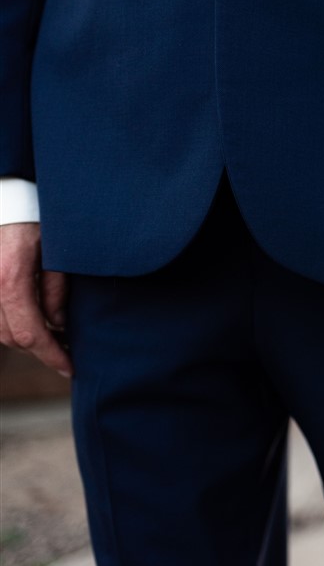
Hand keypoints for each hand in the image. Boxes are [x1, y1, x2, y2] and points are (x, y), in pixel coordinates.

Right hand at [0, 223, 70, 375]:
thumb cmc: (39, 219)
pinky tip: (36, 320)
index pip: (30, 334)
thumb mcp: (59, 253)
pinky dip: (12, 323)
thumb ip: (56, 291)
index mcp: (10, 279)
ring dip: (25, 337)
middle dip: (41, 349)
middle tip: (68, 351)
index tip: (70, 367)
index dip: (52, 355)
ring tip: (54, 336)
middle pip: (12, 336)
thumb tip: (56, 324)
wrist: (11, 198)